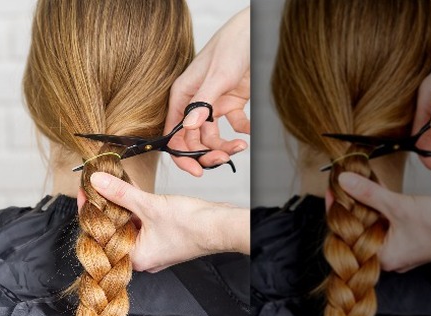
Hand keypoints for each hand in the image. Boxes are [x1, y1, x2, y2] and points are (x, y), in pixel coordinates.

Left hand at [77, 172, 248, 272]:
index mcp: (134, 258)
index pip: (101, 235)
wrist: (221, 227)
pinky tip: (129, 194)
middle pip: (113, 231)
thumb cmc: (191, 226)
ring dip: (119, 207)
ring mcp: (153, 249)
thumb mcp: (149, 205)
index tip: (84, 192)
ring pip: (128, 227)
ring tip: (109, 186)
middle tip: (95, 186)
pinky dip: (134, 210)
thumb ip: (121, 193)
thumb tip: (97, 182)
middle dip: (104, 208)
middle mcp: (142, 258)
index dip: (90, 212)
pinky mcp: (163, 239)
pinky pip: (141, 225)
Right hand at [166, 7, 249, 176]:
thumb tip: (189, 128)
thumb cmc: (232, 44)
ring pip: (212, 136)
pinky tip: (249, 131)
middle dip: (207, 152)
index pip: (174, 134)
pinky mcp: (232, 102)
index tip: (197, 170)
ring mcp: (214, 104)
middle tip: (224, 158)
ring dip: (225, 145)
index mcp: (182, 96)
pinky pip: (234, 124)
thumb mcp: (218, 75)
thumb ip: (203, 103)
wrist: (256, 30)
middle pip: (194, 139)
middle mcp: (195, 103)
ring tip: (241, 145)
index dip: (183, 155)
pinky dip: (242, 131)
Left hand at [335, 172, 430, 271]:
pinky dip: (379, 213)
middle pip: (358, 232)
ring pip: (372, 228)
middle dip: (350, 209)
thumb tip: (344, 181)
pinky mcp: (408, 242)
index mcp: (381, 258)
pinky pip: (386, 227)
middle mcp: (388, 259)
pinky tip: (374, 198)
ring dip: (364, 210)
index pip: (347, 235)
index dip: (337, 211)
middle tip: (341, 188)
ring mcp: (399, 251)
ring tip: (353, 189)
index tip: (331, 191)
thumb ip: (368, 193)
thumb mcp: (397, 205)